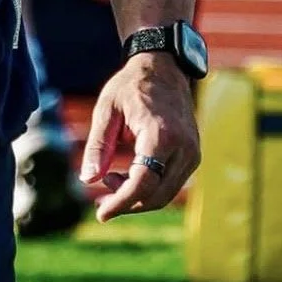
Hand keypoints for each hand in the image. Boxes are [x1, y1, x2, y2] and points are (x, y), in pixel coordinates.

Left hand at [78, 51, 200, 220]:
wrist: (164, 68)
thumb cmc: (131, 86)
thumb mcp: (106, 110)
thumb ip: (97, 146)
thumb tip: (88, 179)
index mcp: (161, 134)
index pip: (143, 182)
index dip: (121, 202)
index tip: (101, 214)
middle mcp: (183, 147)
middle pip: (156, 195)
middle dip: (126, 203)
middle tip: (99, 198)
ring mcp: (192, 153)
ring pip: (165, 194)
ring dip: (136, 197)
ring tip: (110, 178)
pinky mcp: (193, 156)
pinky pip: (171, 183)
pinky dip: (149, 188)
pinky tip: (126, 174)